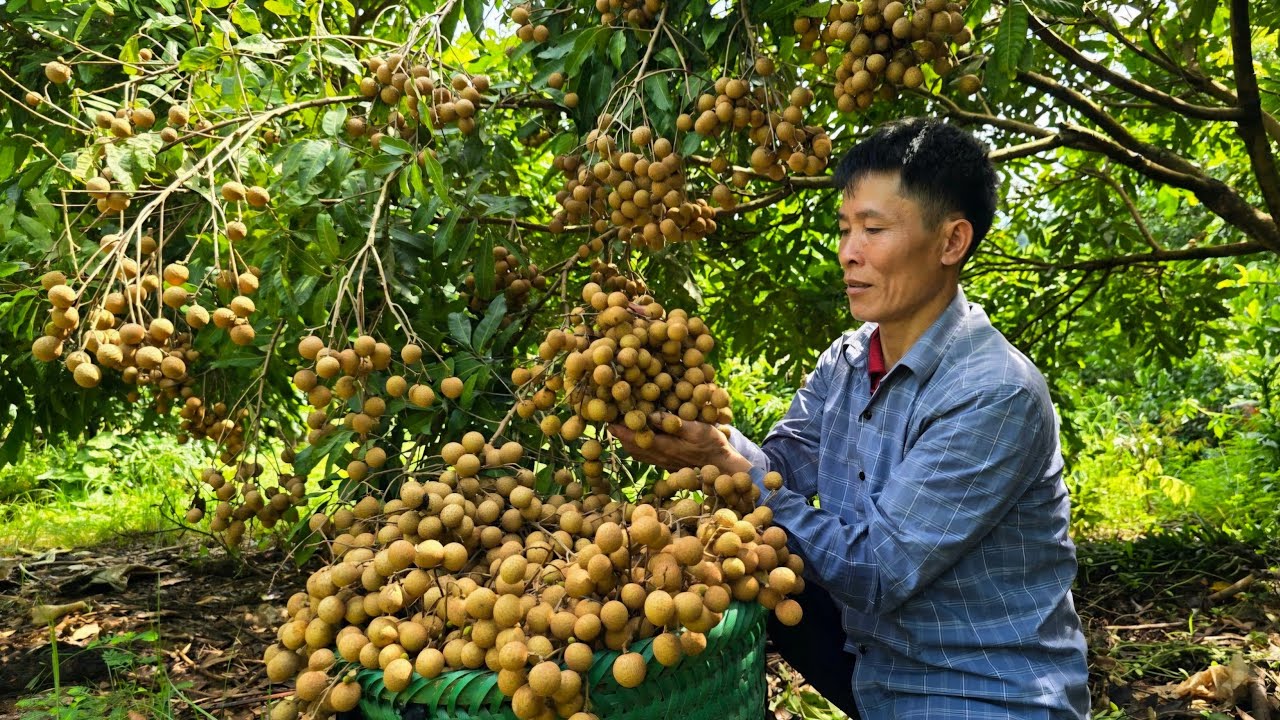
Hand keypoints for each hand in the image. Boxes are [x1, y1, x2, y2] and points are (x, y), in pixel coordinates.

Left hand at [608, 418, 752, 474]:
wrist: (722, 467)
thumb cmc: (712, 445)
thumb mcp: (698, 429)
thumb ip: (675, 423)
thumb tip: (652, 414)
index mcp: (664, 447)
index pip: (635, 438)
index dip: (620, 429)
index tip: (608, 419)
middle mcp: (659, 456)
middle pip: (631, 446)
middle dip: (618, 433)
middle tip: (608, 417)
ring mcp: (661, 461)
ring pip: (636, 451)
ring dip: (625, 439)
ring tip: (618, 425)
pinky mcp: (666, 462)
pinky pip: (644, 454)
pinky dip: (636, 444)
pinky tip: (636, 435)